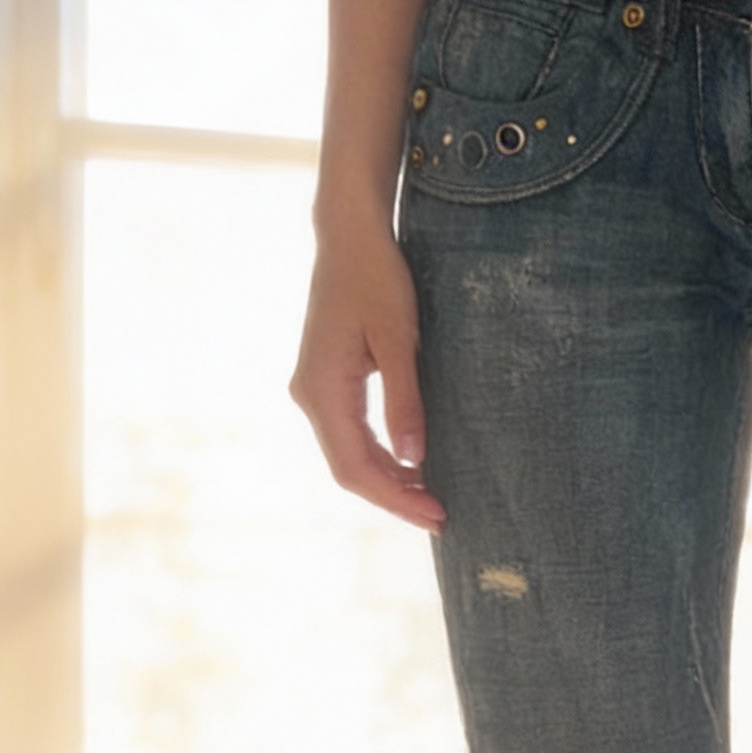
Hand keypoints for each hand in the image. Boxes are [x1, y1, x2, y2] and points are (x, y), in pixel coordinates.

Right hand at [289, 219, 445, 531]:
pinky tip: (411, 465)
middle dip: (394, 497)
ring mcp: (316, 389)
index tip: (434, 515)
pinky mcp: (328, 381)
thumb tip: (413, 460)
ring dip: (389, 479)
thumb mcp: (399, 340)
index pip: (355, 467)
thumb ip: (405, 402)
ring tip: (431, 497)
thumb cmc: (376, 278)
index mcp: (322, 390)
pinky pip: (351, 433)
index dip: (395, 498)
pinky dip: (381, 456)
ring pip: (349, 454)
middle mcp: (311, 395)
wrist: (350, 236)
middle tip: (441, 516)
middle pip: (349, 469)